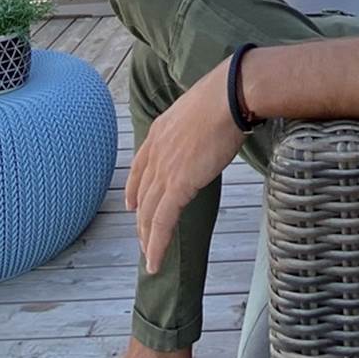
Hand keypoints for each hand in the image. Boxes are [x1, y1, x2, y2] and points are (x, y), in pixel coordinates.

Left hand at [125, 58, 247, 275]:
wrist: (228, 97)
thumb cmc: (225, 97)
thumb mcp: (199, 108)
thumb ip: (195, 124)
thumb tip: (210, 127)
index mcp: (159, 132)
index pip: (139, 167)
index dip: (133, 189)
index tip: (131, 204)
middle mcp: (156, 152)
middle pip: (143, 194)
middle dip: (141, 219)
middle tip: (142, 239)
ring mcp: (165, 169)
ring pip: (149, 213)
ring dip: (147, 238)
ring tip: (149, 257)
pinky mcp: (178, 185)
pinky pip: (162, 221)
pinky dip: (157, 244)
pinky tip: (155, 260)